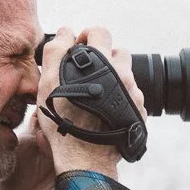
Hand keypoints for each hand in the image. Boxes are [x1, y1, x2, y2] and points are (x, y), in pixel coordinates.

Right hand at [34, 25, 144, 179]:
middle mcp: (124, 75)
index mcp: (104, 62)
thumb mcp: (49, 82)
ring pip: (126, 77)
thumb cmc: (64, 120)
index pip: (101, 32)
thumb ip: (56, 50)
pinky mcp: (139, 112)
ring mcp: (135, 95)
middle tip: (87, 74)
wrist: (85, 158)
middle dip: (103, 58)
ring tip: (94, 96)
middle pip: (117, 53)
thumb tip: (66, 32)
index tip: (79, 47)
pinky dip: (120, 100)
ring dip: (112, 80)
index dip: (87, 36)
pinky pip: (131, 98)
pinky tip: (105, 111)